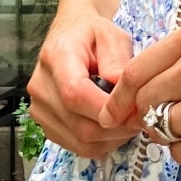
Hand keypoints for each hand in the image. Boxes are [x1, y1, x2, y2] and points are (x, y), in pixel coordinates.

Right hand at [27, 12, 139, 159]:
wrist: (70, 36)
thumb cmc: (93, 34)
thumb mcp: (112, 36)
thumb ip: (118, 62)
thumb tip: (124, 94)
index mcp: (56, 57)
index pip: (75, 94)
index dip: (107, 110)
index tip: (134, 110)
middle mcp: (41, 86)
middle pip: (80, 125)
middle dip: (117, 128)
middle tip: (140, 118)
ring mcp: (39, 108)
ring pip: (80, 141)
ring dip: (111, 139)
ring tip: (127, 121)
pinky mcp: (45, 124)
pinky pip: (76, 146)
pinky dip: (100, 143)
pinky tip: (112, 127)